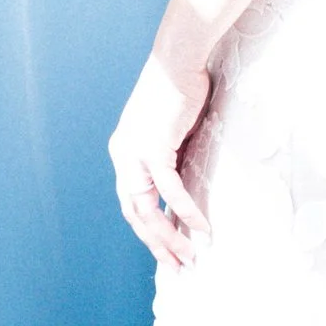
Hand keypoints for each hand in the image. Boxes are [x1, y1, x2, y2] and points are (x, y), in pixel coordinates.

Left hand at [110, 51, 211, 269]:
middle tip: (177, 267)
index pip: (130, 202)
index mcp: (123, 151)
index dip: (147, 230)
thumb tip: (185, 182)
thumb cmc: (179, 87)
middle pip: (135, 214)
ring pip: (148, 209)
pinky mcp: (154, 148)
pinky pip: (170, 191)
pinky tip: (201, 227)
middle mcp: (123, 155)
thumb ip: (171, 157)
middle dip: (156, 244)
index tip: (167, 250)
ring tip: (189, 257)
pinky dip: (186, 211)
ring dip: (170, 237)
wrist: (179, 58)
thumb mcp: (170, 129)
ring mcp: (135, 153)